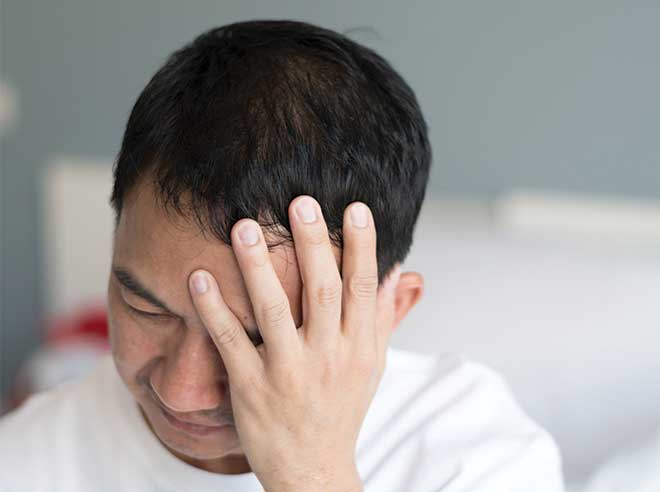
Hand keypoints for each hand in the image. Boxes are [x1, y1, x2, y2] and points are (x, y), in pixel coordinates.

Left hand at [187, 196, 400, 491]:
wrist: (312, 470)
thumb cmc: (342, 410)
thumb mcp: (373, 365)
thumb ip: (385, 316)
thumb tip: (403, 272)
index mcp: (360, 347)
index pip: (363, 288)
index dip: (362, 246)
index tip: (355, 208)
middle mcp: (328, 357)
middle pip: (321, 291)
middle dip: (312, 244)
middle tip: (299, 202)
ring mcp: (287, 372)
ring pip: (272, 310)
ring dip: (257, 266)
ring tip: (243, 226)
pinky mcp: (250, 388)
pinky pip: (230, 342)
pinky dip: (213, 310)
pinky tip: (199, 277)